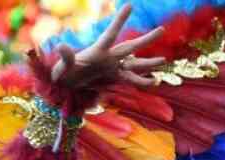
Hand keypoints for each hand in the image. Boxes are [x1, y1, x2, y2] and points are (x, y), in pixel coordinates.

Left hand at [51, 4, 165, 87]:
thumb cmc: (61, 73)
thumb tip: (60, 45)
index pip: (111, 34)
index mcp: (97, 51)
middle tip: (162, 29)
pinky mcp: (113, 78)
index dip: (120, 21)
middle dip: (146, 40)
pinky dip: (141, 82)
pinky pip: (130, 80)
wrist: (64, 86)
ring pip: (134, 63)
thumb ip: (65, 57)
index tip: (130, 5)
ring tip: (164, 60)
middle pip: (130, 47)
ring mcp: (112, 67)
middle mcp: (108, 57)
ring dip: (148, 63)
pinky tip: (154, 82)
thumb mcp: (62, 66)